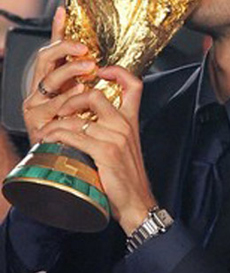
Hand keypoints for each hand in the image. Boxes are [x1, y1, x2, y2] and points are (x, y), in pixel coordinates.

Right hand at [23, 6, 95, 144]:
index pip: (51, 52)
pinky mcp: (36, 123)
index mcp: (51, 85)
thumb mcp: (87, 105)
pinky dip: (66, 98)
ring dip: (71, 71)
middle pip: (46, 60)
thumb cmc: (79, 135)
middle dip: (66, 49)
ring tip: (88, 68)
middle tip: (85, 49)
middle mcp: (39, 93)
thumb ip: (90, 82)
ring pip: (51, 81)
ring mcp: (35, 108)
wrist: (69, 169)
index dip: (57, 30)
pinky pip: (52, 106)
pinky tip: (80, 92)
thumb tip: (108, 65)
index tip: (64, 12)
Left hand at [38, 64, 155, 234]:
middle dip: (71, 99)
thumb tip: (87, 119)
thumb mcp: (126, 145)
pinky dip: (57, 136)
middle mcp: (125, 124)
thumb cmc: (127, 176)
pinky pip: (74, 135)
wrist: (136, 201)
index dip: (117, 71)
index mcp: (131, 120)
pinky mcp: (105, 152)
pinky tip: (52, 141)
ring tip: (48, 130)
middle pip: (95, 95)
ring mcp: (116, 137)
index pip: (134, 85)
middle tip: (61, 110)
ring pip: (78, 117)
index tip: (101, 71)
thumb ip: (113, 128)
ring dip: (57, 122)